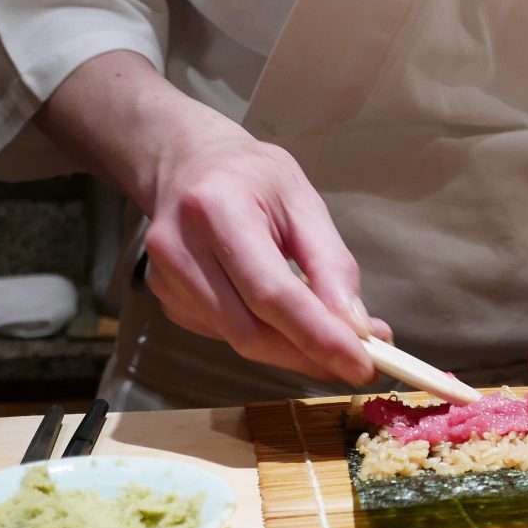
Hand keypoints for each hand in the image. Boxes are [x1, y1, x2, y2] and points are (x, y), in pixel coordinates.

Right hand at [37, 52, 385, 381]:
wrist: (187, 163)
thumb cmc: (252, 177)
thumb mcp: (303, 202)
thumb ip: (331, 264)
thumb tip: (356, 327)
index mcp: (216, 210)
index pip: (271, 293)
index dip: (318, 336)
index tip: (362, 364)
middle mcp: (180, 248)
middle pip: (252, 331)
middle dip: (311, 354)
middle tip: (363, 362)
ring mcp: (165, 278)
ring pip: (240, 341)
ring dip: (293, 350)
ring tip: (334, 337)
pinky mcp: (166, 299)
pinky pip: (227, 335)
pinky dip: (267, 336)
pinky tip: (286, 317)